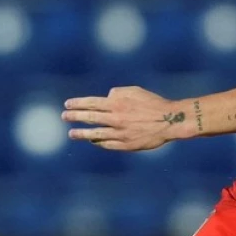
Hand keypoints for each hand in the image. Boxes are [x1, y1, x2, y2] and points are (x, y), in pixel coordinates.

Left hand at [62, 86, 186, 150]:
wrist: (170, 120)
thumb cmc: (154, 103)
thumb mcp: (135, 91)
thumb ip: (118, 93)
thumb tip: (106, 97)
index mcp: (116, 104)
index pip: (90, 103)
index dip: (77, 104)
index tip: (67, 105)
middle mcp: (115, 119)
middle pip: (90, 118)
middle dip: (74, 117)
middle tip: (65, 117)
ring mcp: (120, 133)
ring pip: (95, 134)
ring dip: (81, 134)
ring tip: (72, 133)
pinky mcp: (127, 145)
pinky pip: (108, 144)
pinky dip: (99, 143)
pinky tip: (93, 141)